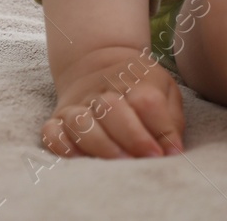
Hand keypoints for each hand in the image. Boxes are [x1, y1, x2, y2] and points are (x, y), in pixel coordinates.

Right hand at [42, 45, 185, 159]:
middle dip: (130, 137)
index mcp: (134, 81)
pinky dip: (62, 147)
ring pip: (81, 122)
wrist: (98, 62)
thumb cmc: (139, 85)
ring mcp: (77, 104)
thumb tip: (175, 152)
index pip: (146, 101)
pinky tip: (80, 160)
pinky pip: (52, 133)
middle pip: (112, 109)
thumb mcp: (164, 91)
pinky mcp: (57, 118)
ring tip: (118, 163)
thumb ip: (171, 121)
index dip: (157, 128)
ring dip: (100, 145)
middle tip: (144, 160)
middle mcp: (102, 92)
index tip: (163, 153)